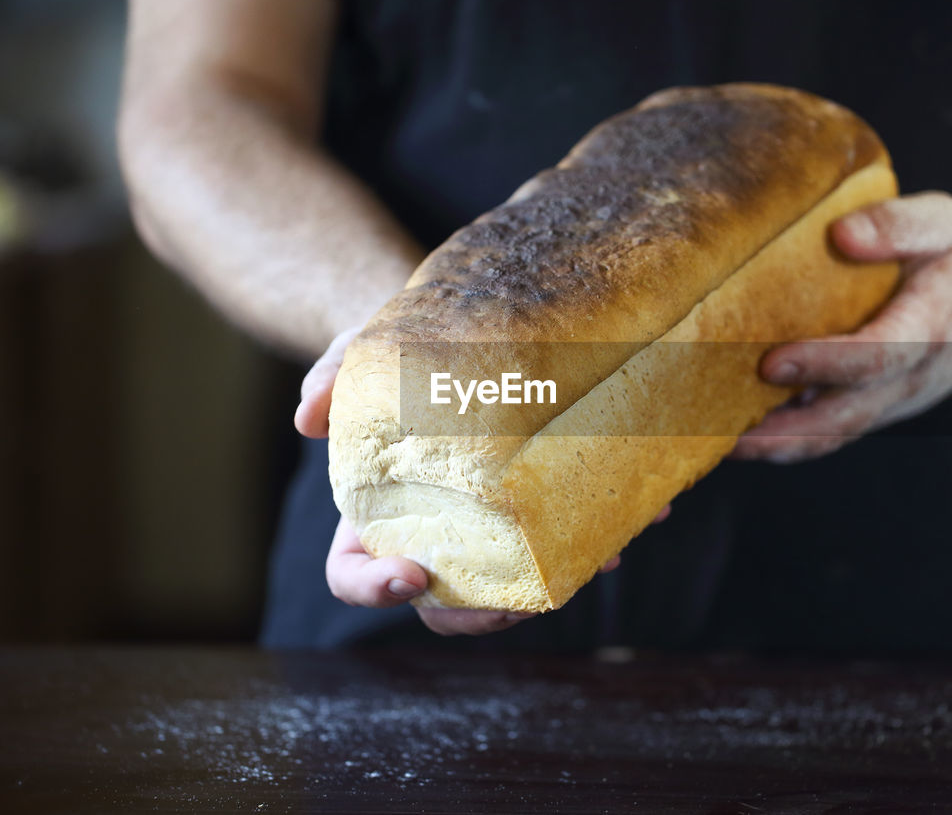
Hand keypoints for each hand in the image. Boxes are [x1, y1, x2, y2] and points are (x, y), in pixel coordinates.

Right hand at [297, 326, 665, 635]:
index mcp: (370, 516)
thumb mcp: (356, 354)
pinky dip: (603, 535)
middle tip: (515, 605)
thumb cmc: (393, 358)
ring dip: (554, 587)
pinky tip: (645, 517)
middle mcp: (429, 536)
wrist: (454, 337)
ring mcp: (486, 531)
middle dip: (478, 615)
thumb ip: (332, 377)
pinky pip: (566, 538)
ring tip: (596, 564)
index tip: (413, 576)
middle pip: (440, 604)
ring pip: (513, 582)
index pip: (353, 576)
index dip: (375, 589)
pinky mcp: (536, 510)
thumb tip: (306, 417)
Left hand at [732, 191, 951, 463]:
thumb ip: (899, 224)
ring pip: (828, 437)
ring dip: (770, 446)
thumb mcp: (944, 224)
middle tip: (720, 423)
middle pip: (845, 416)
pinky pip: (820, 436)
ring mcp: (885, 404)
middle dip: (783, 426)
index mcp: (931, 326)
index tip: (773, 362)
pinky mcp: (864, 412)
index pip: (880, 355)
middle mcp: (907, 378)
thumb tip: (840, 233)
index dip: (827, 363)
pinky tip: (725, 436)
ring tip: (711, 441)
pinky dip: (775, 444)